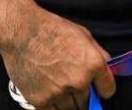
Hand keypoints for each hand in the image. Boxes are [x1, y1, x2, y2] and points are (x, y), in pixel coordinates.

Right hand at [0, 2, 114, 109]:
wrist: (23, 32)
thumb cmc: (53, 29)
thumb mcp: (84, 35)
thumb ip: (98, 54)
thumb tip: (106, 67)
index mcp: (93, 64)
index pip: (108, 90)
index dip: (103, 89)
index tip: (99, 89)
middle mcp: (79, 81)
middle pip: (87, 102)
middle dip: (84, 96)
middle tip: (75, 88)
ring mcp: (60, 93)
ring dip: (69, 103)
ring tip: (61, 91)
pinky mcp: (40, 100)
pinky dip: (53, 107)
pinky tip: (50, 96)